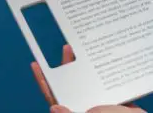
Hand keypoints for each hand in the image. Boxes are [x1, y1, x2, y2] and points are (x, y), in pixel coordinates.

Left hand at [31, 45, 145, 112]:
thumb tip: (53, 107)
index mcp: (74, 111)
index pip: (53, 96)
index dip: (44, 81)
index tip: (35, 64)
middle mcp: (85, 106)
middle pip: (71, 84)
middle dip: (68, 65)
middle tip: (67, 47)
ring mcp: (101, 102)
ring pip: (90, 80)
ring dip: (87, 65)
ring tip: (85, 47)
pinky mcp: (117, 99)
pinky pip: (109, 82)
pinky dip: (108, 70)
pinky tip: (107, 56)